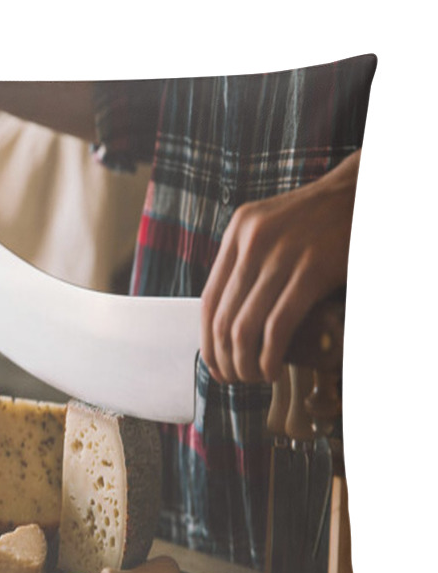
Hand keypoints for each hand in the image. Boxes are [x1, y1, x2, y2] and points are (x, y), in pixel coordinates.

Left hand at [200, 149, 360, 384]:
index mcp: (237, 233)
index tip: (214, 364)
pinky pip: (278, 324)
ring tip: (256, 378)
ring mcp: (281, 254)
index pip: (208, 301)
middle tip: (234, 379)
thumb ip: (248, 262)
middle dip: (224, 359)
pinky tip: (273, 369)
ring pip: (245, 327)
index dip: (207, 341)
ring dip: (245, 363)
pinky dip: (270, 355)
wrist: (364, 192)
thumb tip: (228, 318)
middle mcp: (252, 241)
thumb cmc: (320, 220)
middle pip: (222, 318)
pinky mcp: (312, 269)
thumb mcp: (271, 229)